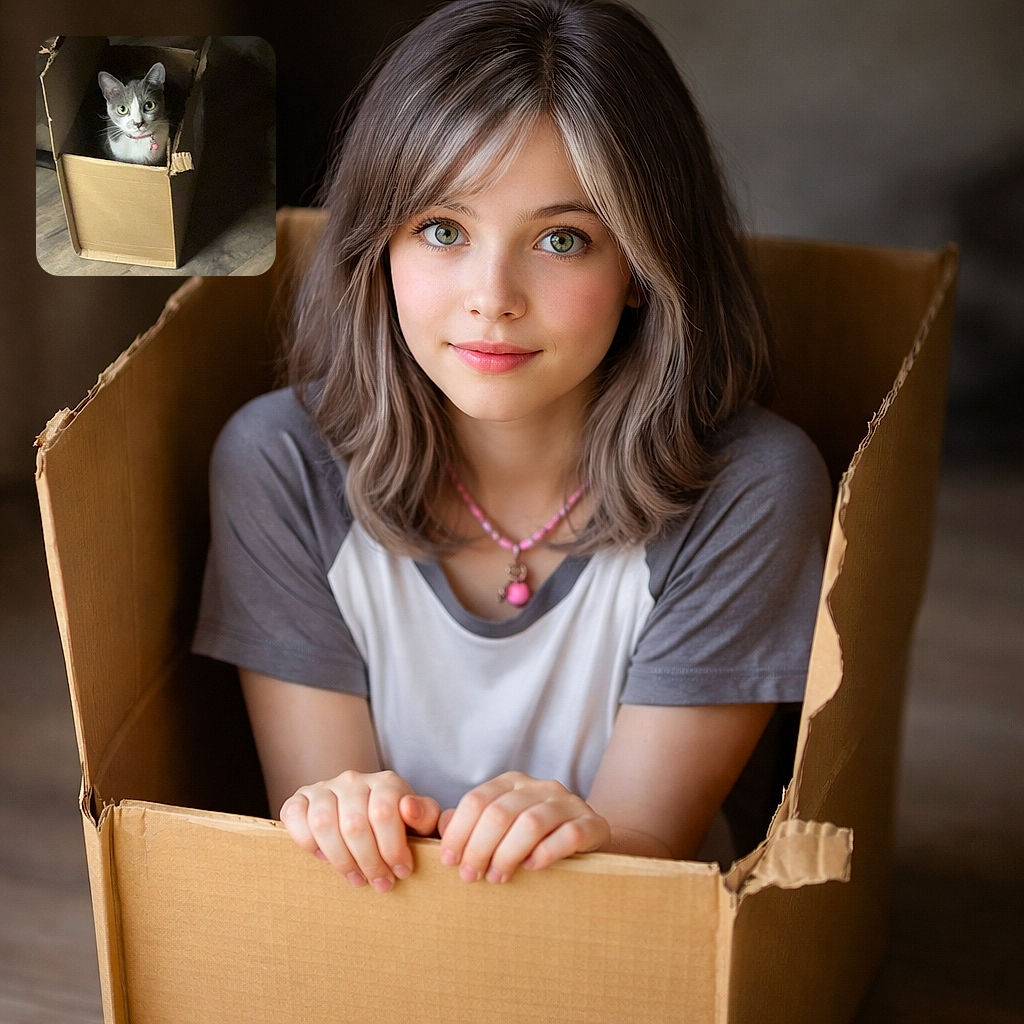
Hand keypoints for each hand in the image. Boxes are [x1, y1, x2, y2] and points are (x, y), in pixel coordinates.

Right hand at [279, 770, 440, 891]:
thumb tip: (408, 807)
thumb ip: (427, 815)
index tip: (402, 871)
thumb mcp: (422, 823)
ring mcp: (324, 787)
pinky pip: (294, 817)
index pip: (383, 813)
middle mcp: (353, 779)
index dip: (392, 848)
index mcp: (386, 782)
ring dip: (341, 859)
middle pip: (354, 824)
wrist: (369, 819)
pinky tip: (324, 858)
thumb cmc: (399, 826)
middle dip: (369, 861)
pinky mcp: (299, 799)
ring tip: (357, 879)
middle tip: (381, 884)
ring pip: (324, 824)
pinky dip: (307, 842)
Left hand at [438, 771, 610, 883]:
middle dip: (479, 848)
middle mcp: (540, 786)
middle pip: (500, 812)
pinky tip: (532, 868)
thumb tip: (434, 821)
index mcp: (512, 782)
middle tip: (470, 877)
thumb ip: (466, 825)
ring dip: (508, 854)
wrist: (585, 840)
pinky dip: (546, 853)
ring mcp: (568, 803)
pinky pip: (569, 835)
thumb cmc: (531, 840)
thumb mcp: (497, 828)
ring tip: (497, 878)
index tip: (449, 861)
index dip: (458, 831)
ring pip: (531, 823)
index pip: (477, 800)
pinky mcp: (592, 823)